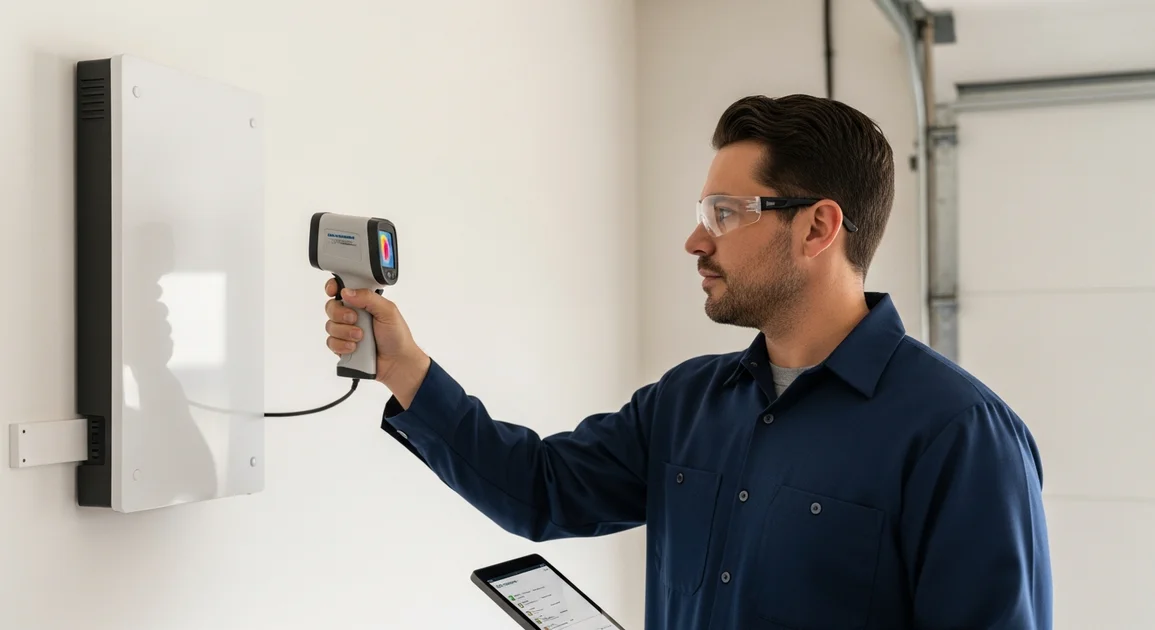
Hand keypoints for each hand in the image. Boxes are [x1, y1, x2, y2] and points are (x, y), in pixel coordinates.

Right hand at [324, 279, 429, 406]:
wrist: (397, 363)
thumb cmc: (397, 336)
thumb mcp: (388, 311)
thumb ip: (368, 298)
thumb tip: (347, 292)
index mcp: (364, 302)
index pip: (342, 289)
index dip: (334, 288)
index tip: (333, 292)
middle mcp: (353, 315)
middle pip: (331, 307)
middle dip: (340, 313)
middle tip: (354, 319)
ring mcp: (346, 331)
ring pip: (330, 326)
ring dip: (345, 332)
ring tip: (361, 337)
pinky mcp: (342, 346)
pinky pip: (331, 342)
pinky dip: (342, 345)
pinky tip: (354, 348)